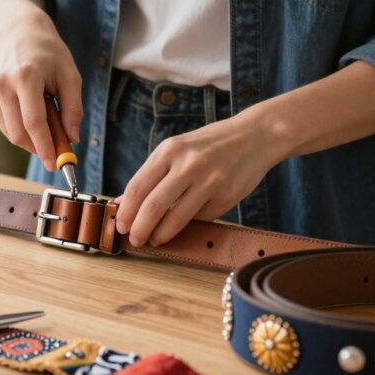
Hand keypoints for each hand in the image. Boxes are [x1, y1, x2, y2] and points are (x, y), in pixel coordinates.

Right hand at [0, 11, 82, 170]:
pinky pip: (4, 126)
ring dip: (31, 137)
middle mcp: (2, 85)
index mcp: (25, 76)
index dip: (45, 147)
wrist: (21, 34)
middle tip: (58, 147)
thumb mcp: (71, 76)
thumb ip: (73, 108)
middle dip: (40, 147)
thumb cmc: (49, 55)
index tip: (55, 163)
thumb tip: (72, 139)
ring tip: (45, 114)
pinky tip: (28, 110)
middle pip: (18, 133)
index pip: (33, 122)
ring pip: (11, 134)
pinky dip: (20, 128)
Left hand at [114, 109, 283, 246]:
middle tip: (135, 239)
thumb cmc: (209, 145)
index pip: (137, 187)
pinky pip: (200, 219)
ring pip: (176, 219)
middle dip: (139, 229)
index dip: (125, 212)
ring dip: (161, 235)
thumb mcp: (177, 149)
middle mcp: (188, 164)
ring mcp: (209, 181)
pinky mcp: (226, 196)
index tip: (120, 226)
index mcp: (169, 150)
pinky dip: (189, 225)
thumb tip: (124, 203)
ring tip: (155, 239)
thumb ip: (153, 174)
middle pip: (153, 207)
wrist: (255, 136)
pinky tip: (184, 224)